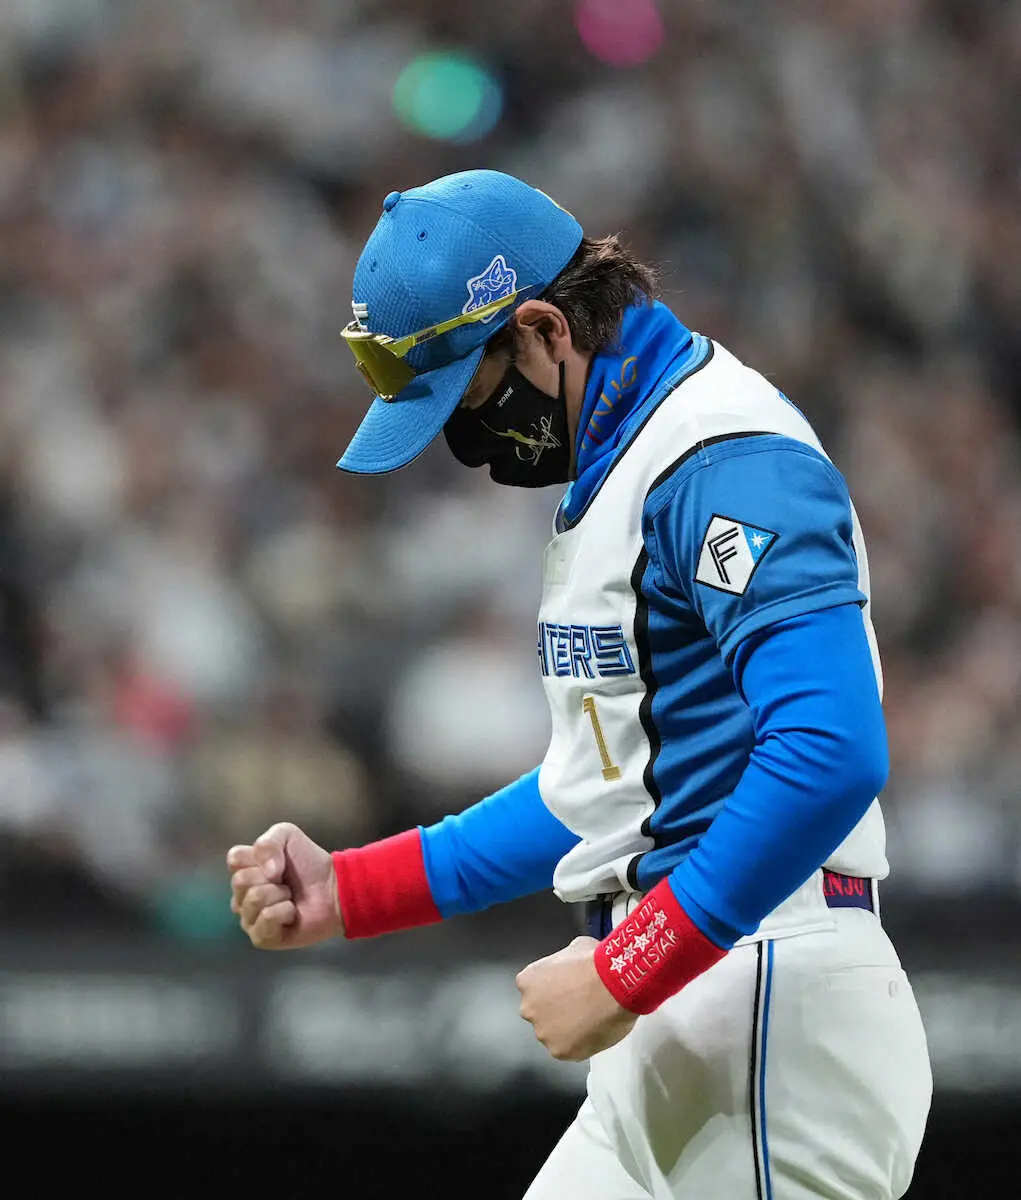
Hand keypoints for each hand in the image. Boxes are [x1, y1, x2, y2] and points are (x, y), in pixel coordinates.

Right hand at [227, 822, 344, 949]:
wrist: (334, 887)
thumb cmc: (309, 863)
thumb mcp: (287, 836)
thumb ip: (267, 843)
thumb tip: (267, 873)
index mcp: (243, 871)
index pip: (234, 859)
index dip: (257, 856)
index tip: (277, 861)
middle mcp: (242, 896)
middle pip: (240, 880)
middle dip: (271, 877)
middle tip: (286, 882)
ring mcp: (249, 919)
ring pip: (253, 899)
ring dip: (280, 894)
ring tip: (291, 897)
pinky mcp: (261, 938)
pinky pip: (266, 918)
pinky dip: (284, 912)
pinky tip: (292, 913)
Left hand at [516, 936, 636, 1060]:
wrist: (613, 985)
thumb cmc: (595, 963)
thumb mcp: (574, 948)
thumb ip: (564, 961)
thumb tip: (573, 966)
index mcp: (527, 981)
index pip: (534, 990)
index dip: (554, 990)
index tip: (569, 990)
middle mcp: (528, 1008)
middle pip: (540, 1013)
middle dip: (556, 1011)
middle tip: (579, 1006)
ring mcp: (543, 1032)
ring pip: (553, 1034)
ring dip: (567, 1029)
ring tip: (590, 1019)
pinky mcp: (560, 1051)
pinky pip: (568, 1050)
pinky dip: (580, 1044)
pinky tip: (594, 1031)